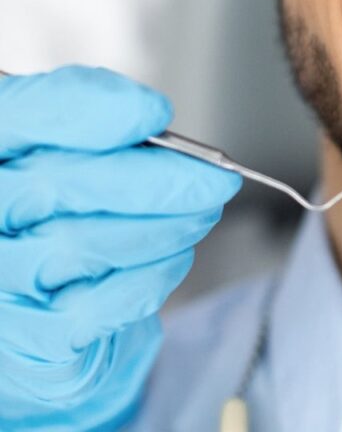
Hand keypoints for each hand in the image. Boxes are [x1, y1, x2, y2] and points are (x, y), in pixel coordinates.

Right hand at [0, 67, 240, 429]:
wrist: (52, 306)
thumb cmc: (69, 215)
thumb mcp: (79, 158)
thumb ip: (103, 135)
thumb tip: (156, 126)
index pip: (17, 113)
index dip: (88, 108)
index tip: (156, 113)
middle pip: (54, 181)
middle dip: (155, 179)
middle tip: (217, 181)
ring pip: (78, 243)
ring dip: (163, 228)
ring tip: (201, 216)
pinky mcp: (26, 339)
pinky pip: (94, 305)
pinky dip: (150, 278)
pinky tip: (174, 259)